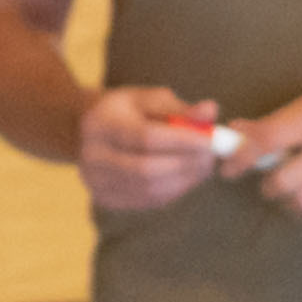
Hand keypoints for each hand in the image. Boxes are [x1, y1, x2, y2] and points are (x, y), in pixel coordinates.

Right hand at [76, 86, 227, 213]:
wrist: (89, 133)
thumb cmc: (128, 112)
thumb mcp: (150, 100)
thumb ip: (180, 108)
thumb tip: (212, 111)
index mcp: (101, 123)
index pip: (146, 137)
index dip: (182, 141)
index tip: (211, 141)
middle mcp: (92, 156)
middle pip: (147, 169)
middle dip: (186, 164)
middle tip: (212, 157)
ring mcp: (96, 182)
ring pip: (151, 190)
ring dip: (185, 180)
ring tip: (203, 165)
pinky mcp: (106, 199)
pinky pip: (149, 201)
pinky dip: (175, 190)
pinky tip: (187, 176)